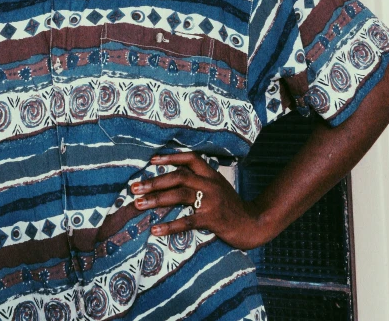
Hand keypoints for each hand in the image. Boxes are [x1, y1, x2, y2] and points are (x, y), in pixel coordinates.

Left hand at [131, 152, 271, 250]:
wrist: (253, 223)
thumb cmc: (232, 206)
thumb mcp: (218, 186)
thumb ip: (201, 180)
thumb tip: (176, 178)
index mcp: (211, 174)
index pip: (189, 159)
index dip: (170, 158)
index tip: (152, 161)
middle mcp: (210, 184)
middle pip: (179, 177)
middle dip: (155, 181)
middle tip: (135, 187)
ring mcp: (211, 201)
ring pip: (180, 195)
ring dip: (156, 199)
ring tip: (139, 204)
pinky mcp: (211, 219)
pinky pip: (187, 221)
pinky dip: (169, 225)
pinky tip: (155, 229)